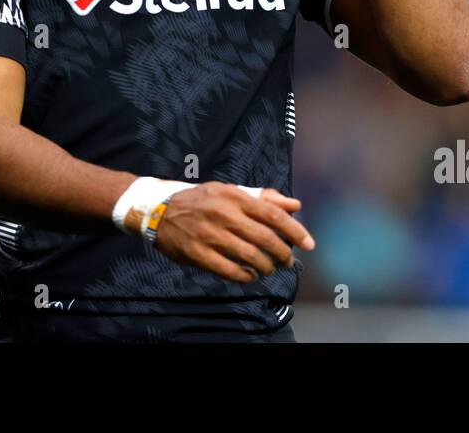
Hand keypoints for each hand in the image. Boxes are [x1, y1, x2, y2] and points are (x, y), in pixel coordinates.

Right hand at [149, 181, 315, 282]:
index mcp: (235, 197)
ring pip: (250, 257)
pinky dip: (246, 276)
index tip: (309, 244)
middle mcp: (224, 215)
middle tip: (288, 261)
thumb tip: (296, 205)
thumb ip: (264, 198)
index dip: (294, 231)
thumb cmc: (202, 200)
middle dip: (283, 253)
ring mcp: (210, 235)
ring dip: (266, 267)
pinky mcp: (198, 254)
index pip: (273, 214)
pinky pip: (229, 270)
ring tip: (270, 268)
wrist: (160, 210)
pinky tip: (251, 275)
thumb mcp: (230, 191)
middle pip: (265, 238)